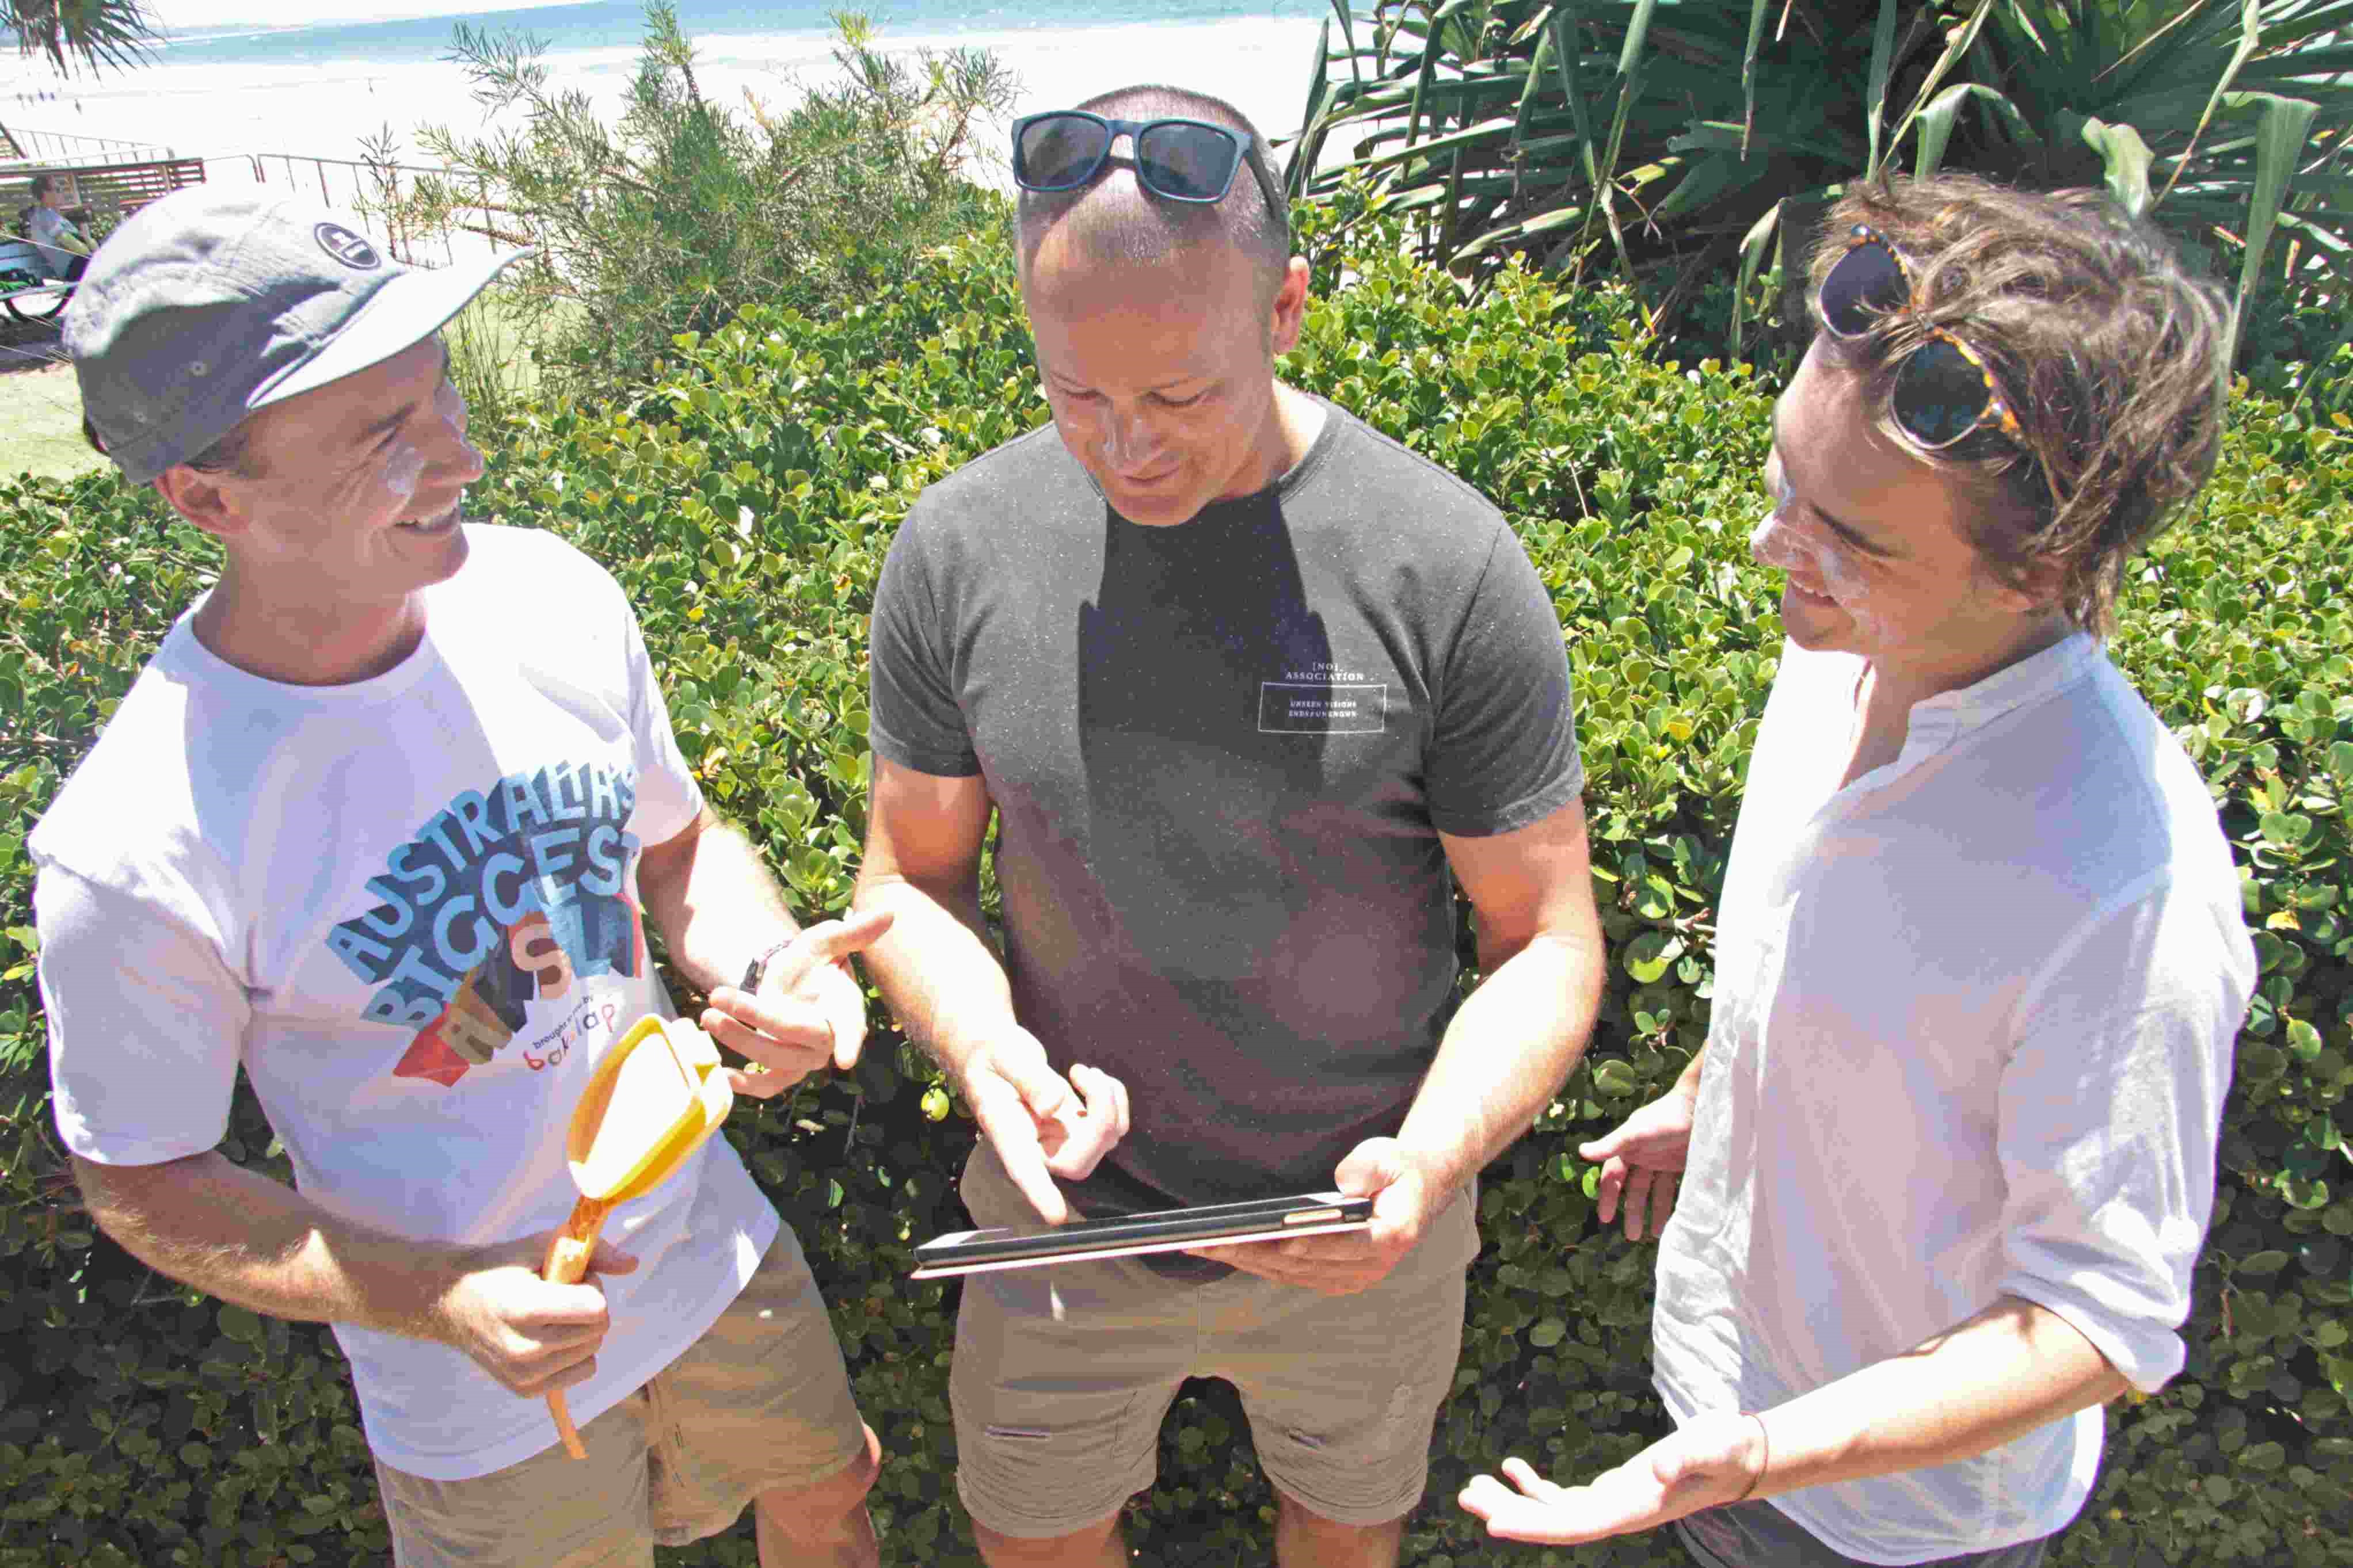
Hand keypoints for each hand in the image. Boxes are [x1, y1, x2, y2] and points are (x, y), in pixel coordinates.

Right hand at [432, 1230, 639, 1397]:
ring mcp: (524, 1375)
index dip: (592, 1287)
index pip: (596, 1309)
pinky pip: (582, 1372)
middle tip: (560, 1296)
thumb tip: (634, 1264)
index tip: (571, 1279)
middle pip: (597, 1331)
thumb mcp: (542, 1246)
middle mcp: (525, 1349)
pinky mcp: (525, 1390)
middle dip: (589, 1307)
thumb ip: (592, 1253)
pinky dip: (576, 1354)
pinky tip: (551, 1338)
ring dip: (583, 1331)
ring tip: (552, 1315)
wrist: (451, 1303)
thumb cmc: (500, 1268)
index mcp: (526, 1309)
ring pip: (592, 1352)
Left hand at [700, 908, 894, 1097]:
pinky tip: (721, 1073)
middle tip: (717, 995)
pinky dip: (746, 1086)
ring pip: (775, 1060)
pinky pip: (767, 1086)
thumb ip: (852, 932)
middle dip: (756, 1017)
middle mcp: (827, 1039)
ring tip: (707, 1015)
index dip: (849, 1043)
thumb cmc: (810, 961)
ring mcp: (804, 1058)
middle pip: (795, 1037)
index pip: (851, 1027)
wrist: (787, 983)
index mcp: (845, 1009)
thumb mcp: (825, 941)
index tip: (844, 1061)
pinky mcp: (783, 1070)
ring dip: (739, 1041)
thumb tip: (890, 913)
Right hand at [961, 1034, 1128, 1223]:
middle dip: (1100, 1119)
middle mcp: (1036, 1147)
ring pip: (1103, 1143)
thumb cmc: (991, 1055)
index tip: (1055, 1215)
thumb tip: (1055, 1105)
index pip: (1024, 1170)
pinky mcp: (1079, 1128)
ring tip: (1082, 1072)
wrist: (993, 1052)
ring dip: (1110, 1103)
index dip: (1040, 1193)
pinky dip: (1114, 1098)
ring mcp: (1061, 1140)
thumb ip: (1028, 1078)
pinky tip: (1091, 1078)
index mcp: (1008, 1134)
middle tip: (1086, 1074)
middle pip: (1078, 1162)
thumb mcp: (1004, 1056)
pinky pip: (1112, 1126)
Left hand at [1189, 1137, 1438, 1295]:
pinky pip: (1287, 1274)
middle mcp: (1371, 1267)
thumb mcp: (1389, 1155)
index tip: (1278, 1238)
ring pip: (1289, 1272)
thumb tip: (1342, 1185)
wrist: (1413, 1191)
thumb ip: (1368, 1167)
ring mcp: (1350, 1278)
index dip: (1312, 1242)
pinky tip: (1225, 1249)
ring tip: (1204, 1244)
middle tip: (1213, 1239)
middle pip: (1304, 1262)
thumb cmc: (1397, 1169)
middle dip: (1255, 1250)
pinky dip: (1256, 1262)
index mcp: (1391, 1237)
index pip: (1345, 1244)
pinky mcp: (1332, 1280)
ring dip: (1246, 1259)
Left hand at [1459, 1410, 1767, 1545]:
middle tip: (1466, 1496)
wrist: (1743, 1457)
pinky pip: (1566, 1498)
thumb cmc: (1728, 1449)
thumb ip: (1689, 1455)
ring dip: (1514, 1502)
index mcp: (1636, 1509)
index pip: (1575, 1525)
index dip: (1534, 1525)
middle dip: (1510, 1513)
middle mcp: (1620, 1514)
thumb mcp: (1714, 1445)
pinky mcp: (1614, 1491)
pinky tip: (1512, 1468)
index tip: (1494, 1523)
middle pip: (1555, 1523)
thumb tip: (1660, 1469)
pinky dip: (1536, 1486)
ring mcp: (1615, 1504)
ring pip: (1554, 1512)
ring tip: (1472, 1488)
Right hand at [1580, 1079, 1697, 1241]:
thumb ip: (1611, 1144)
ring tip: (1656, 1235)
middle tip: (1632, 1237)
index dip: (1608, 1197)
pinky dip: (1672, 1205)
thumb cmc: (1665, 1118)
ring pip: (1655, 1192)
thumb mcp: (1635, 1132)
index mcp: (1627, 1148)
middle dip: (1632, 1212)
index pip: (1613, 1177)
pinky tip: (1674, 1220)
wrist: (1700, 1108)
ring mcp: (1662, 1162)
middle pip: (1635, 1189)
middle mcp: (1643, 1156)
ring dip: (1654, 1213)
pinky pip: (1673, 1190)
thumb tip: (1581, 1153)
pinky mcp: (1680, 1165)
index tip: (1605, 1220)